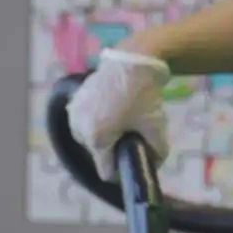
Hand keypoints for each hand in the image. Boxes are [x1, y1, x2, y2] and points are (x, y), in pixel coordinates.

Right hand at [64, 50, 171, 179]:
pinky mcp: (74, 102)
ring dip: (103, 136)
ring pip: (89, 140)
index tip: (134, 158)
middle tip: (131, 133)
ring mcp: (74, 115)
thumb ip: (157, 154)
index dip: (123, 170)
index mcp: (97, 139)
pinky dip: (95, 121)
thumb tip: (153, 165)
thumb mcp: (157, 128)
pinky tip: (110, 109)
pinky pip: (84, 124)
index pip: (106, 172)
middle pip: (98, 155)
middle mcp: (80, 129)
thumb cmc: (144, 96)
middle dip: (114, 149)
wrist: (133, 60)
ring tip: (121, 120)